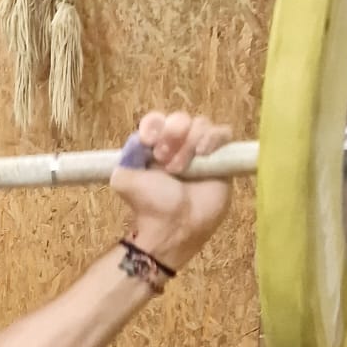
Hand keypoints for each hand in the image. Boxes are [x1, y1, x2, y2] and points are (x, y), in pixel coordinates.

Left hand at [109, 111, 232, 270]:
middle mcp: (177, 145)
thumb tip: (137, 140)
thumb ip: (124, 157)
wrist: (176, 227)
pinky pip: (223, 133)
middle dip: (171, 135)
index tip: (148, 140)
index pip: (156, 120)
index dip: (154, 125)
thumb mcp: (123, 181)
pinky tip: (204, 153)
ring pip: (200, 124)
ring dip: (189, 142)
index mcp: (153, 147)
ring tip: (181, 169)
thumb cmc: (150, 205)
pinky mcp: (222, 158)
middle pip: (180, 119)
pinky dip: (213, 137)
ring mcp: (200, 151)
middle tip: (164, 159)